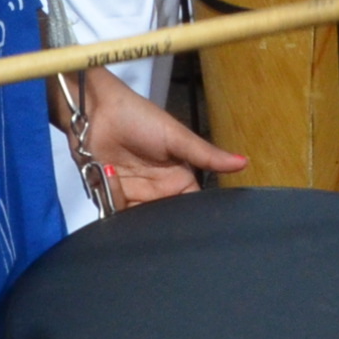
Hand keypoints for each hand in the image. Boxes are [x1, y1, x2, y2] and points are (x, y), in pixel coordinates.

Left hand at [66, 71, 242, 211]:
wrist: (94, 111)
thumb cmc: (138, 116)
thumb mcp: (177, 137)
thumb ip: (207, 155)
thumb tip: (244, 162)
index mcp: (179, 178)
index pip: (191, 207)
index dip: (191, 218)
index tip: (191, 226)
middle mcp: (158, 191)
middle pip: (164, 220)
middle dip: (160, 222)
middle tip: (155, 215)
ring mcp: (134, 195)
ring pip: (140, 221)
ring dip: (135, 213)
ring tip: (128, 185)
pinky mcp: (111, 196)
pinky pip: (117, 214)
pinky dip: (114, 203)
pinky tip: (111, 178)